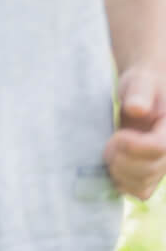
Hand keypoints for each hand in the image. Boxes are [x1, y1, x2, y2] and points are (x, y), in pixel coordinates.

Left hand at [106, 68, 165, 198]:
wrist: (144, 94)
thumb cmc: (143, 85)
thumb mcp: (141, 81)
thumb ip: (139, 93)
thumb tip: (136, 109)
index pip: (159, 147)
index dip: (134, 145)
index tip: (118, 134)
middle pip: (149, 170)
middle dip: (122, 158)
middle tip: (110, 140)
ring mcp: (162, 167)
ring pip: (142, 186)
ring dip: (119, 171)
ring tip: (110, 150)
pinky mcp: (150, 175)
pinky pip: (138, 191)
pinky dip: (121, 181)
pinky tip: (113, 163)